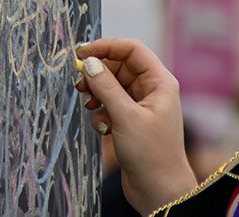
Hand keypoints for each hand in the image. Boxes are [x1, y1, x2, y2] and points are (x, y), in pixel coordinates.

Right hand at [76, 38, 196, 214]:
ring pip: (112, 86)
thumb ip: (105, 86)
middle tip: (79, 84)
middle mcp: (152, 90)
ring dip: (97, 94)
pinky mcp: (131, 122)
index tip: (81, 52)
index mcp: (159, 82)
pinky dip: (101, 112)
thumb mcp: (125, 116)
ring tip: (88, 105)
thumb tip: (88, 62)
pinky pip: (111, 105)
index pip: (131, 50)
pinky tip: (101, 127)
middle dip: (98, 74)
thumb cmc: (151, 153)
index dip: (106, 47)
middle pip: (119, 67)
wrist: (160, 192)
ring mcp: (141, 106)